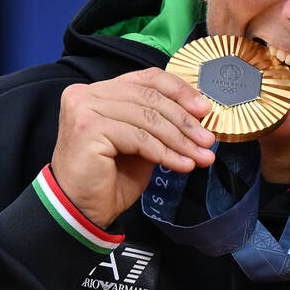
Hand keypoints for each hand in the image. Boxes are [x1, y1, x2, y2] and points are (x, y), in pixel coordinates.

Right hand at [51, 69, 215, 226]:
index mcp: (100, 91)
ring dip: (180, 140)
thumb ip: (159, 122)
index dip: (179, 91)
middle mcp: (87, 93)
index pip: (147, 79)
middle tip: (208, 140)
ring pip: (148, 118)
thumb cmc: (109, 178)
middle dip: (185, 121)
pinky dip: (165, 152)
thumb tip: (199, 115)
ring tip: (200, 157)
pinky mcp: (88, 128)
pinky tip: (182, 165)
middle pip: (150, 98)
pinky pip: (139, 137)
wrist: (81, 209)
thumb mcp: (141, 142)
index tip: (204, 110)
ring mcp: (85, 108)